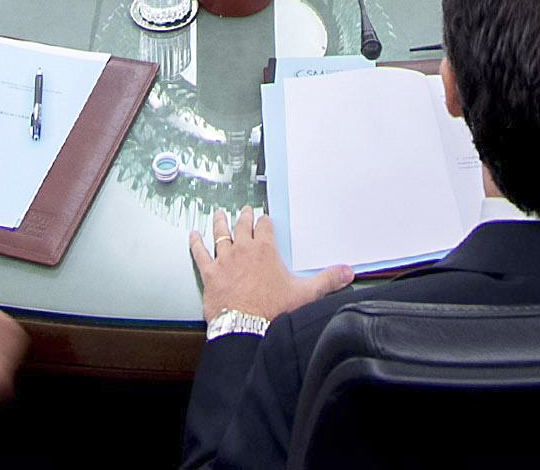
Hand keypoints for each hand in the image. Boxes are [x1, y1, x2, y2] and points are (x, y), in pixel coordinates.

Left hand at [190, 207, 350, 324]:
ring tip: (219, 214)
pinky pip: (200, 253)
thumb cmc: (273, 311)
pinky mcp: (210, 274)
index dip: (264, 222)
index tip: (264, 219)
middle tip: (244, 210)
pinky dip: (195, 243)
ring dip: (220, 223)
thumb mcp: (305, 294)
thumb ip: (327, 280)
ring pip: (220, 234)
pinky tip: (192, 235)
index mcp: (265, 250)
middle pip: (242, 226)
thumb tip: (347, 272)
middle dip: (244, 217)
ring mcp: (224, 260)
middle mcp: (243, 250)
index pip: (264, 227)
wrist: (247, 328)